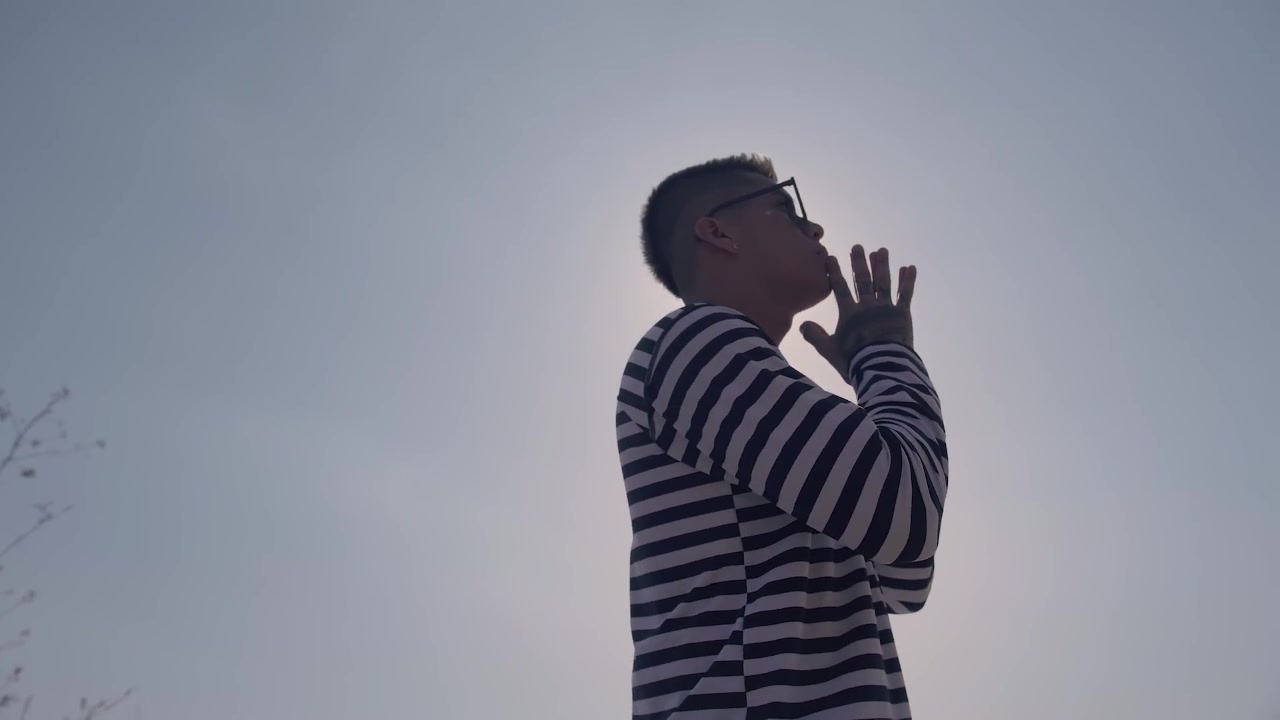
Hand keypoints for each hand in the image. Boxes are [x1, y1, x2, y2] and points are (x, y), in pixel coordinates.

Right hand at [801, 245, 915, 374]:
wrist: (881, 367)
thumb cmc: (853, 361)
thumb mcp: (829, 350)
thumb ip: (815, 336)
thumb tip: (802, 324)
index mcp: (849, 313)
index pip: (840, 288)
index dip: (835, 272)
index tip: (832, 257)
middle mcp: (867, 306)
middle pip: (862, 280)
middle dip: (859, 263)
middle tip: (858, 247)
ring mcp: (886, 308)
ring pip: (883, 282)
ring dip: (882, 266)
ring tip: (881, 250)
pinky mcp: (902, 314)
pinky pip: (905, 294)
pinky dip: (908, 281)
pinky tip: (909, 268)